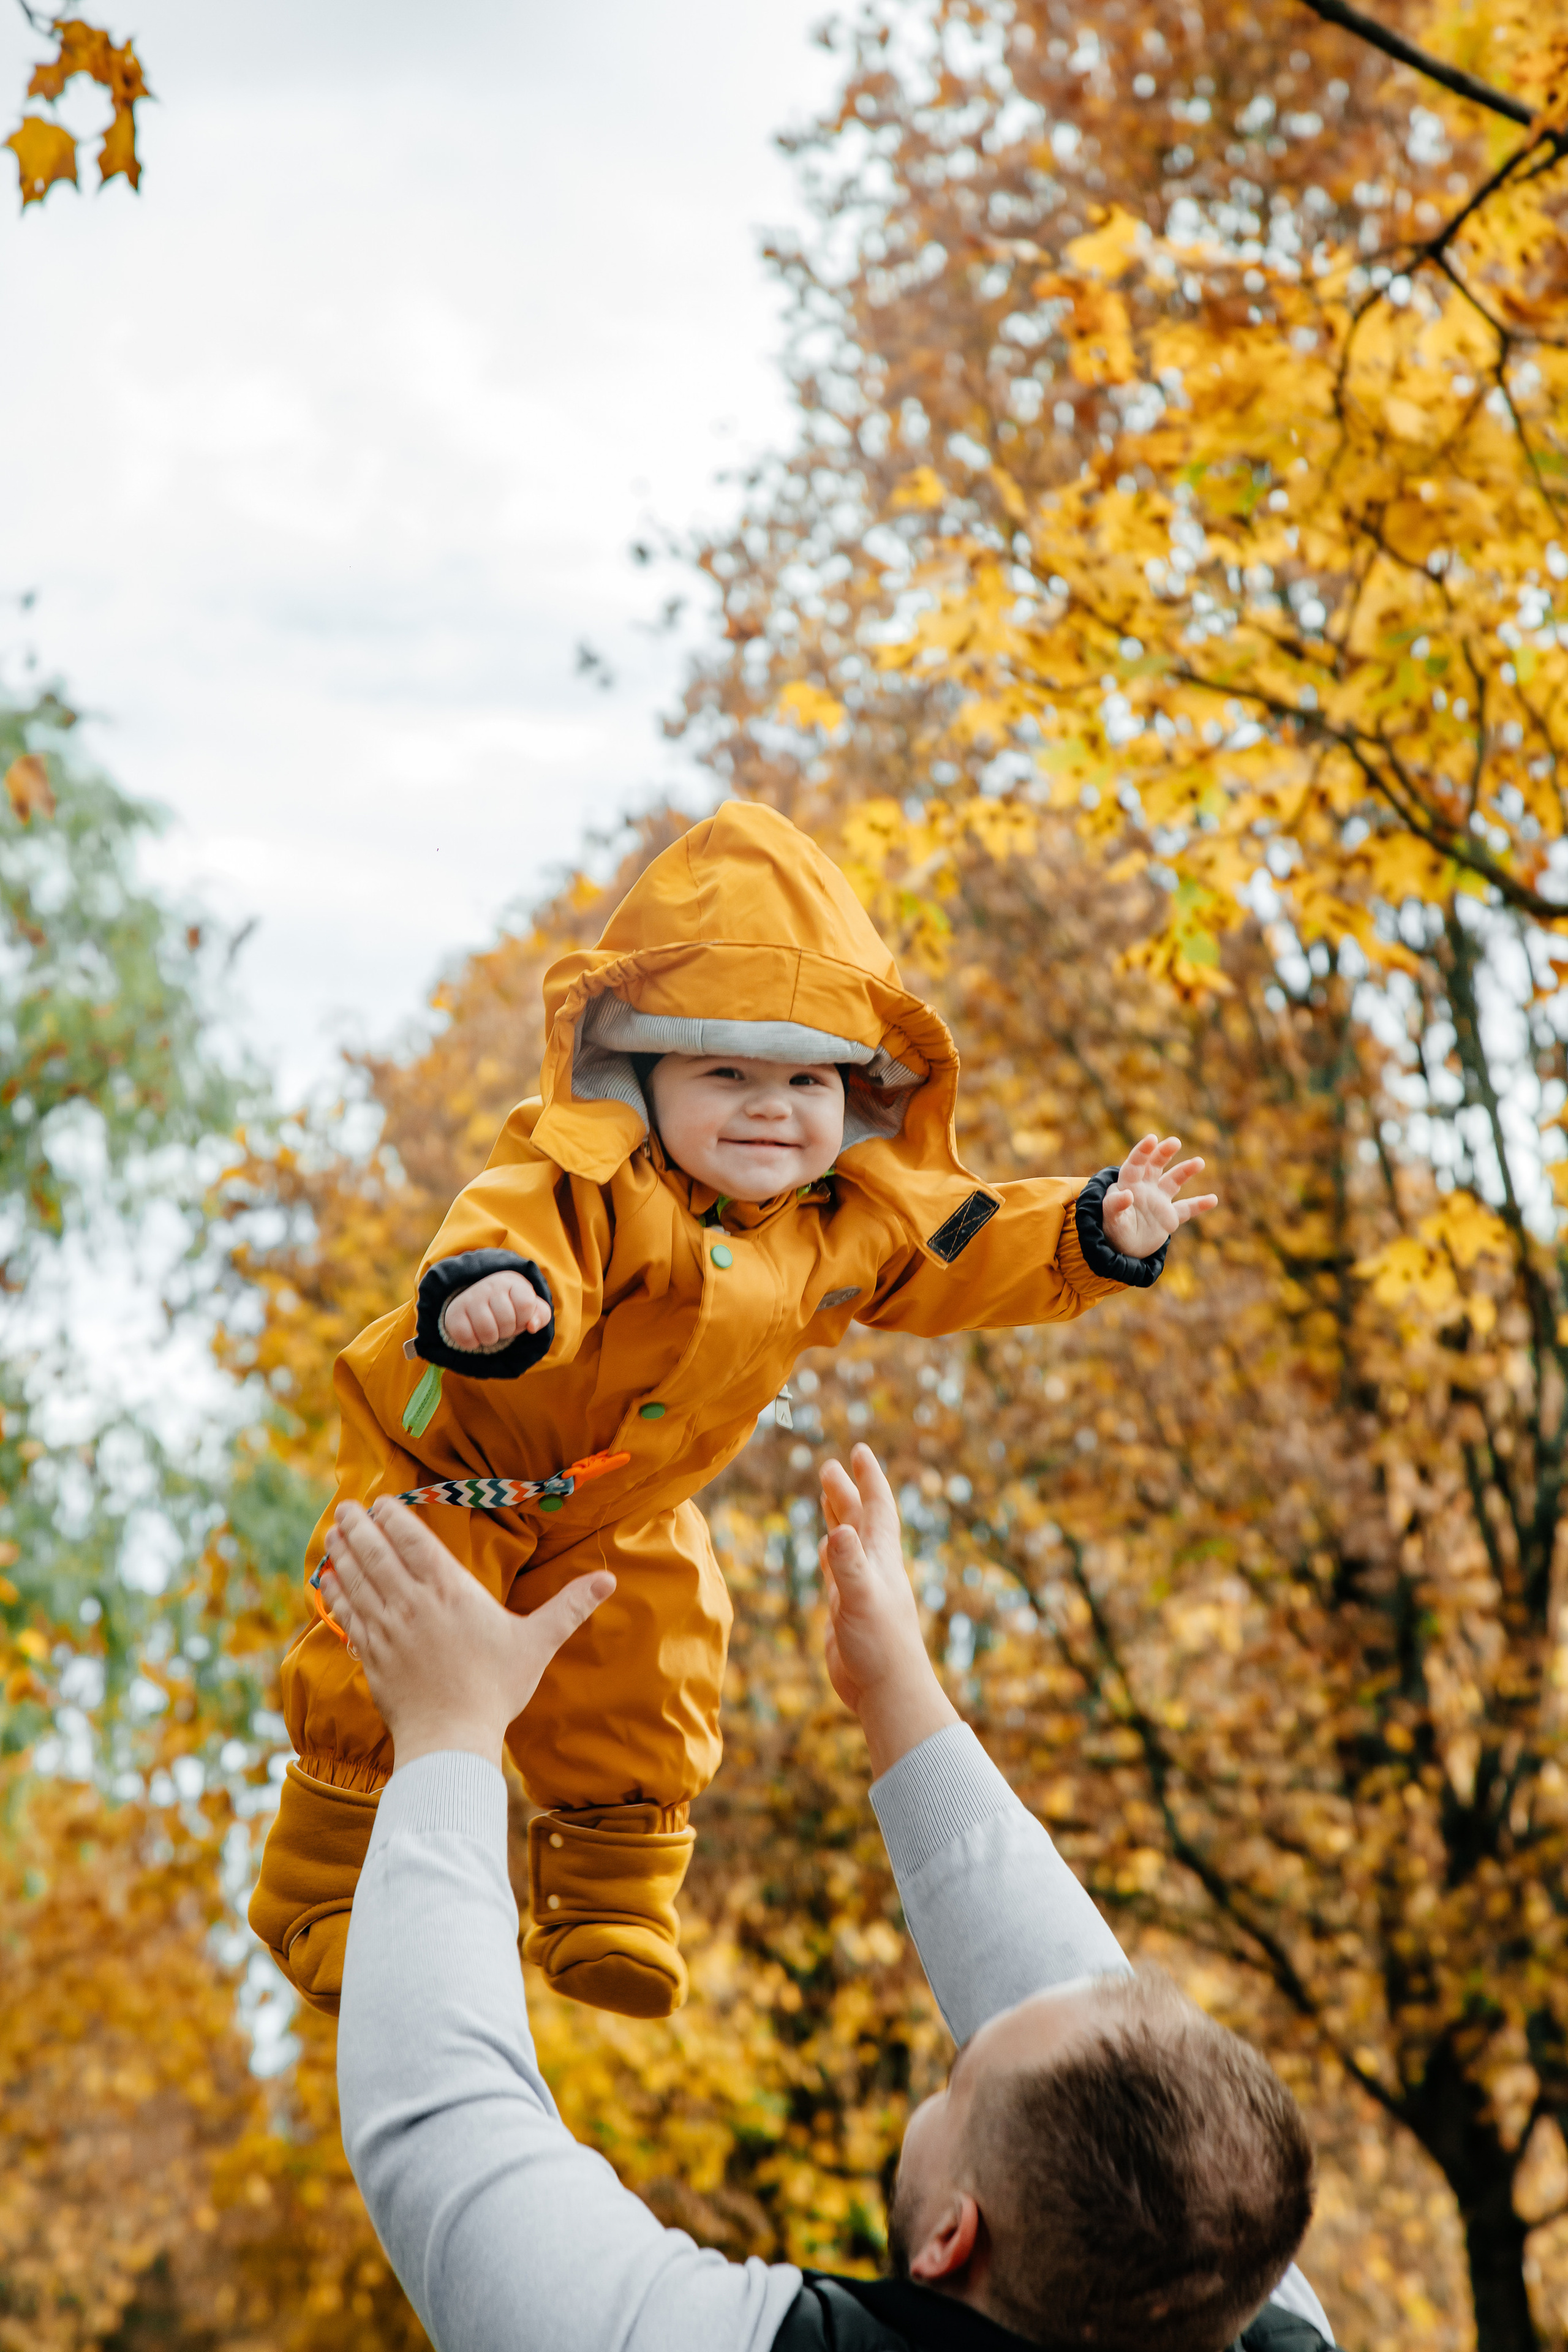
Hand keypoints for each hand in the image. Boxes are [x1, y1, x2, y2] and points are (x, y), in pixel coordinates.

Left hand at [318, 1497, 612, 1770]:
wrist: (450, 1739)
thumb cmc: (495, 1689)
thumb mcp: (537, 1643)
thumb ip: (569, 1607)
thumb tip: (608, 1581)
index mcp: (450, 1590)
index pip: (413, 1540)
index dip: (392, 1517)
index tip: (380, 1502)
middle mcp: (412, 1601)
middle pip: (376, 1552)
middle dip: (358, 1525)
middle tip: (347, 1507)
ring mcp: (386, 1628)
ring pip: (357, 1578)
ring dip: (342, 1551)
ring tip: (333, 1531)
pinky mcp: (370, 1654)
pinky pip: (346, 1613)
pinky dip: (335, 1592)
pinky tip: (328, 1580)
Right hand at [441, 1270, 550, 1350]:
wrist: (476, 1299)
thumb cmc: (510, 1305)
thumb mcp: (530, 1306)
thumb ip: (541, 1315)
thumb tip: (532, 1327)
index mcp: (510, 1281)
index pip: (526, 1304)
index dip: (525, 1318)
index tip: (519, 1315)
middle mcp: (489, 1286)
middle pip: (507, 1321)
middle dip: (508, 1330)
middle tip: (502, 1324)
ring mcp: (469, 1298)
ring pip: (488, 1333)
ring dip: (492, 1338)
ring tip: (491, 1329)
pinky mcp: (453, 1314)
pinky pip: (467, 1339)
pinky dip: (473, 1343)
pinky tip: (475, 1332)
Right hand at [818, 1443, 957, 1778]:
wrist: (886, 1690)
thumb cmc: (880, 1646)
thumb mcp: (860, 1600)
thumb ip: (847, 1566)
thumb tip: (837, 1530)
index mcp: (881, 1559)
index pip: (877, 1508)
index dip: (869, 1479)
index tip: (859, 1451)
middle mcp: (873, 1567)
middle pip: (860, 1519)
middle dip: (847, 1492)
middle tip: (828, 1466)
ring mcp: (861, 1587)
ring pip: (849, 1542)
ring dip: (839, 1516)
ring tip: (829, 1495)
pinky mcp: (847, 1608)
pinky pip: (838, 1569)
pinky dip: (832, 1551)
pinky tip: (827, 1545)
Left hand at [1101, 1133, 1217, 1259]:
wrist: (1123, 1251)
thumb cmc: (1112, 1232)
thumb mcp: (1110, 1220)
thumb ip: (1115, 1206)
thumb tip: (1126, 1195)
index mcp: (1128, 1186)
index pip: (1135, 1164)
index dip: (1142, 1151)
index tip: (1152, 1138)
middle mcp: (1144, 1189)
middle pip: (1155, 1165)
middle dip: (1164, 1152)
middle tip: (1174, 1142)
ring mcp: (1158, 1202)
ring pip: (1174, 1181)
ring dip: (1185, 1171)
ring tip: (1199, 1162)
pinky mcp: (1169, 1218)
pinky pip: (1187, 1209)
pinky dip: (1199, 1205)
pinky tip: (1213, 1199)